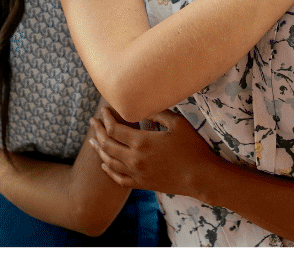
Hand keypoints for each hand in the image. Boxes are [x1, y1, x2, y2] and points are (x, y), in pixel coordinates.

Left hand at [90, 107, 222, 196]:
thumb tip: (144, 108)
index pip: (114, 129)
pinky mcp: (142, 184)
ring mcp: (137, 173)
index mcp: (141, 142)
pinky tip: (105, 165)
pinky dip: (109, 171)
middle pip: (107, 145)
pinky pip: (118, 179)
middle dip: (98, 131)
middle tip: (92, 122)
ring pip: (109, 162)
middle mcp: (134, 159)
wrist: (201, 177)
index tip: (103, 110)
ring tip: (93, 141)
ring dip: (99, 150)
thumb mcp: (178, 123)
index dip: (106, 118)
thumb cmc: (193, 148)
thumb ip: (158, 113)